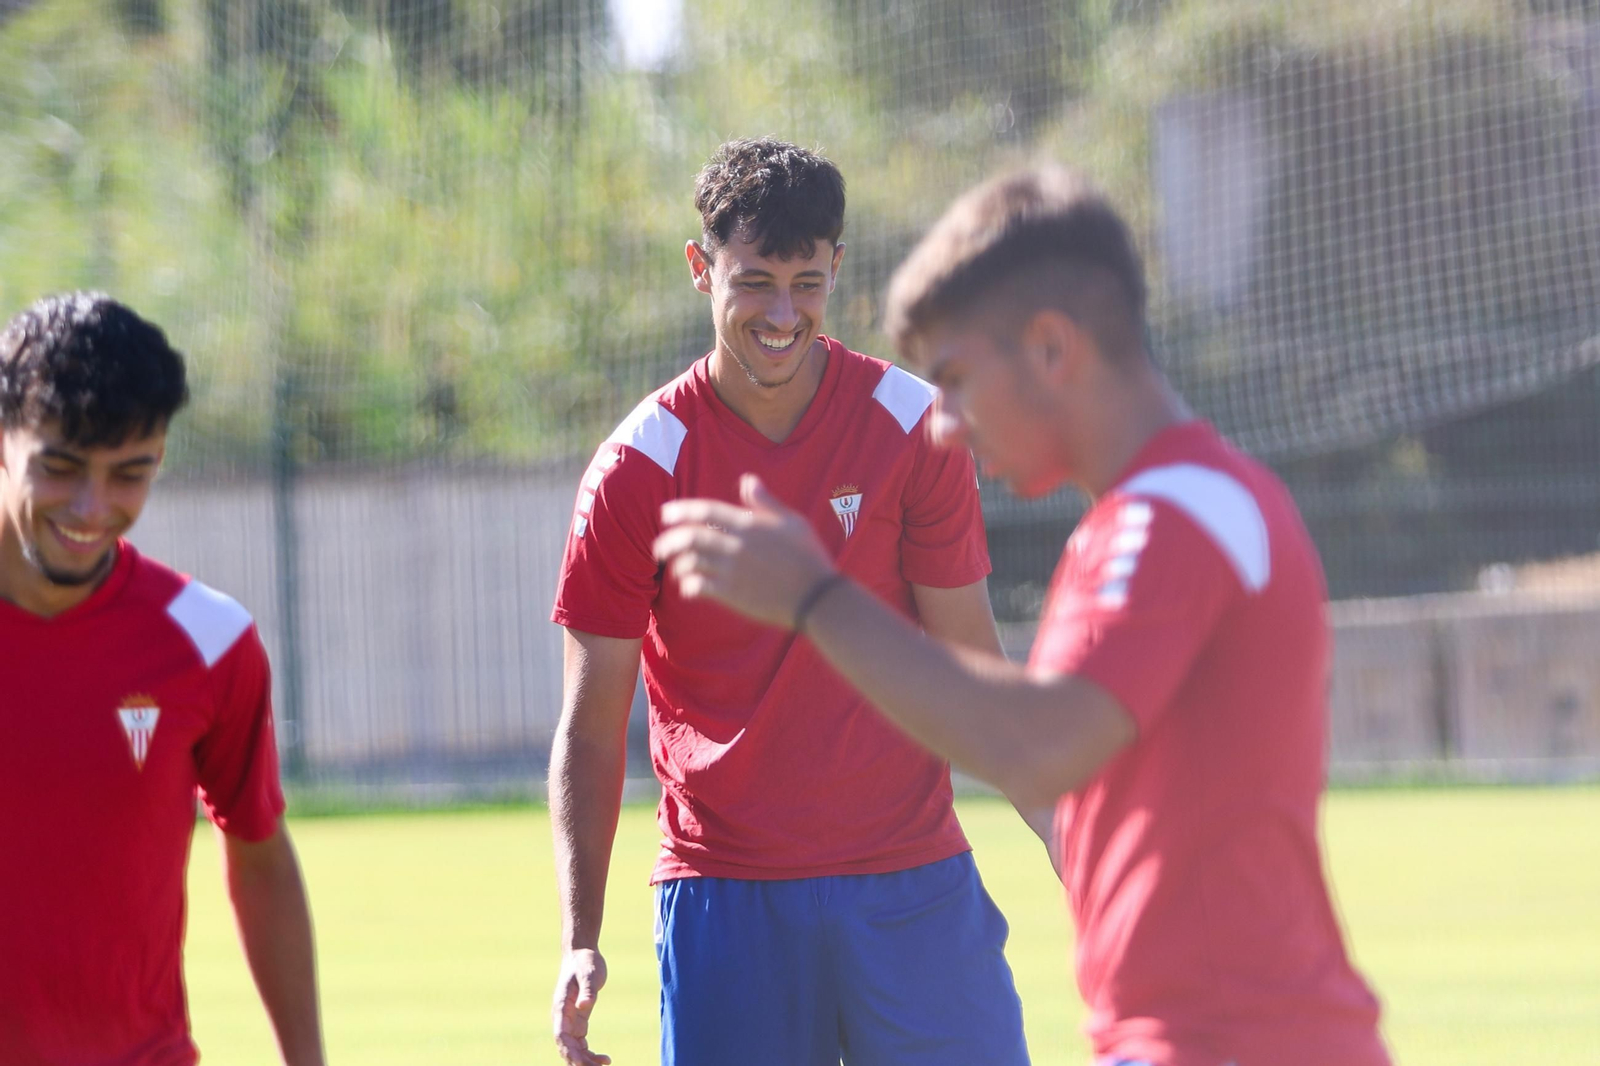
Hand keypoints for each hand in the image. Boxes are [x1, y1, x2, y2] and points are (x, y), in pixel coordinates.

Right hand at [552, 948, 609, 1065]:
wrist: (582, 954)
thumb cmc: (584, 962)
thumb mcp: (588, 974)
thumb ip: (587, 990)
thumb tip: (584, 1006)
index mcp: (561, 1007)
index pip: (561, 1035)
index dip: (569, 1051)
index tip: (581, 1062)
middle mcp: (562, 1017)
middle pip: (566, 1046)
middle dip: (579, 1060)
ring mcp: (569, 1020)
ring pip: (573, 1048)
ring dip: (584, 1060)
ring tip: (603, 1064)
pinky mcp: (578, 1020)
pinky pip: (580, 1042)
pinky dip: (588, 1053)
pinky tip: (602, 1059)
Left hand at [655, 474, 835, 628]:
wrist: (818, 598)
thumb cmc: (809, 557)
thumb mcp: (792, 522)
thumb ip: (766, 501)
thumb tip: (748, 480)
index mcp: (750, 524)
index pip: (706, 511)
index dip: (680, 510)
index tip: (665, 514)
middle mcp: (737, 545)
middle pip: (690, 537)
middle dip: (668, 541)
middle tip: (659, 548)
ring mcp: (733, 570)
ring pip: (690, 562)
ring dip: (677, 565)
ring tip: (675, 568)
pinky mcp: (733, 595)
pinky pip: (699, 587)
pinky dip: (688, 586)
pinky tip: (689, 588)